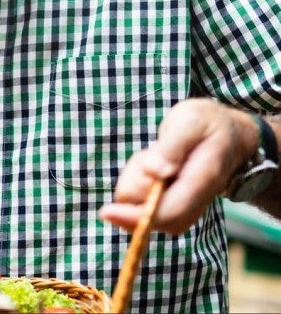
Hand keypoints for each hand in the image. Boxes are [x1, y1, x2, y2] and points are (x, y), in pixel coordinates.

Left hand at [99, 99, 254, 233]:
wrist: (229, 134)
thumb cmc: (206, 123)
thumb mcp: (190, 120)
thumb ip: (172, 146)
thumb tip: (155, 172)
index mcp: (203, 180)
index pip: (170, 212)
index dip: (138, 216)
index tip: (107, 211)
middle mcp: (196, 201)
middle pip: (150, 216)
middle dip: (134, 189)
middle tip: (148, 157)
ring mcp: (185, 206)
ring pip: (143, 208)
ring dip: (135, 182)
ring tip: (154, 155)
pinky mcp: (174, 204)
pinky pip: (144, 202)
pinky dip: (138, 183)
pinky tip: (152, 164)